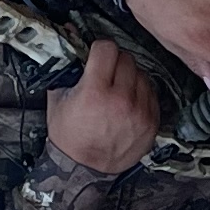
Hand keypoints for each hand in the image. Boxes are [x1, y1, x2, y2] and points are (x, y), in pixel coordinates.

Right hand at [42, 40, 162, 175]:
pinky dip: (140, 93)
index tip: (97, 55)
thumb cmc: (69, 137)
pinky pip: (151, 93)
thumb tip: (70, 40)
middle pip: (126, 58)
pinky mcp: (151, 122)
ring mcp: (139, 112)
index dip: (99, 49)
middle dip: (114, 62)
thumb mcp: (58, 99)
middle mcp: (121, 100)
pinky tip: (128, 102)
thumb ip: (66, 69)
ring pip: (141, 73)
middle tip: (106, 73)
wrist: (84, 169)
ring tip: (117, 89)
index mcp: (95, 92)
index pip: (107, 48)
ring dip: (129, 77)